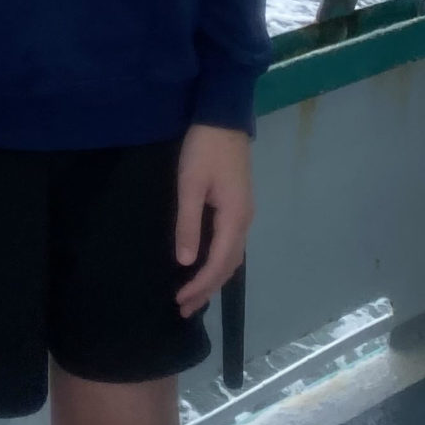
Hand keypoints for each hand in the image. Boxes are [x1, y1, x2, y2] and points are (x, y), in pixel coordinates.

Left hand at [175, 124, 252, 314]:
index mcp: (234, 218)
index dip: (199, 284)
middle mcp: (244, 221)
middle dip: (206, 289)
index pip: (218, 263)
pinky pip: (229, 244)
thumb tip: (186, 262)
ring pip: (231, 257)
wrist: (223, 117)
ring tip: (192, 295)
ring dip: (213, 278)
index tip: (180, 300)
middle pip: (228, 266)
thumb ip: (188, 223)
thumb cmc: (204, 149)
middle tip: (183, 308)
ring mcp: (243, 213)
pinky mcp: (237, 205)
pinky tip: (203, 264)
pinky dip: (217, 262)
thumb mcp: (190, 184)